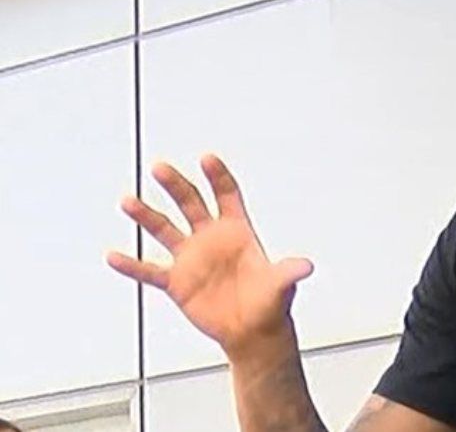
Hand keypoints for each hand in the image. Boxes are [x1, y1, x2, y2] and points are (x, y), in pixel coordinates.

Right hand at [106, 155, 312, 358]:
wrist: (253, 331)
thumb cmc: (270, 303)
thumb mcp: (281, 285)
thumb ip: (289, 273)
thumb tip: (306, 267)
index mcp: (238, 231)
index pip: (226, 195)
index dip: (217, 177)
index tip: (206, 158)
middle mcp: (211, 239)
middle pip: (191, 203)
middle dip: (177, 185)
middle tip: (160, 167)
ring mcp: (192, 259)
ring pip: (165, 230)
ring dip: (146, 216)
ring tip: (128, 201)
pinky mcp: (177, 283)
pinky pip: (150, 271)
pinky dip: (132, 265)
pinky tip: (114, 256)